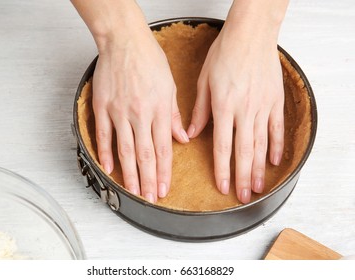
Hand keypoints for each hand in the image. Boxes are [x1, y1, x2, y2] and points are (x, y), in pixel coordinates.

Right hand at [92, 24, 187, 202]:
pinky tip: (108, 168)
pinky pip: (104, 135)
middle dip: (149, 180)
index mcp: (159, 110)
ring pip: (125, 150)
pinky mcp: (102, 107)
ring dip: (129, 174)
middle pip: (145, 155)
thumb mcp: (170, 87)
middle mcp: (140, 114)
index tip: (165, 188)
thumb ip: (175, 116)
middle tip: (150, 199)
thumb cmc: (149, 60)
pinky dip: (105, 153)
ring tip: (133, 192)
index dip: (165, 172)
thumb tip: (183, 138)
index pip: (164, 149)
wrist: (125, 41)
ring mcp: (119, 112)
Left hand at [188, 19, 284, 203]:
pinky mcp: (275, 101)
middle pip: (243, 152)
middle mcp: (244, 111)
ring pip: (261, 144)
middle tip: (242, 197)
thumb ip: (199, 110)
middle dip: (242, 177)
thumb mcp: (204, 81)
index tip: (222, 187)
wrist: (250, 35)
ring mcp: (262, 107)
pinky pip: (277, 128)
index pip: (222, 146)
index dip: (222, 170)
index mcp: (223, 107)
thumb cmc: (225, 54)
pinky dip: (276, 145)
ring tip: (258, 187)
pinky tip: (274, 161)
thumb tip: (191, 134)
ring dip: (259, 168)